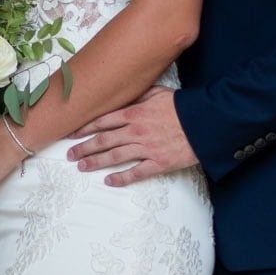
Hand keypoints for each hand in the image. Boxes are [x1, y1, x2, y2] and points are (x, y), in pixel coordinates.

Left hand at [66, 85, 197, 184]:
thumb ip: (139, 96)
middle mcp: (136, 132)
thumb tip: (125, 96)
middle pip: (104, 141)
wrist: (205, 123)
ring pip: (114, 157)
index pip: (103, 121)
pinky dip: (121, 178)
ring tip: (81, 167)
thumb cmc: (183, 107)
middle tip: (70, 155)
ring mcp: (146, 148)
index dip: (85, 128)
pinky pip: (136, 173)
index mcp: (135, 113)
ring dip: (95, 162)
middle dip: (84, 148)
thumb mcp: (159, 93)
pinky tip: (109, 181)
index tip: (71, 133)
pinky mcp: (158, 163)